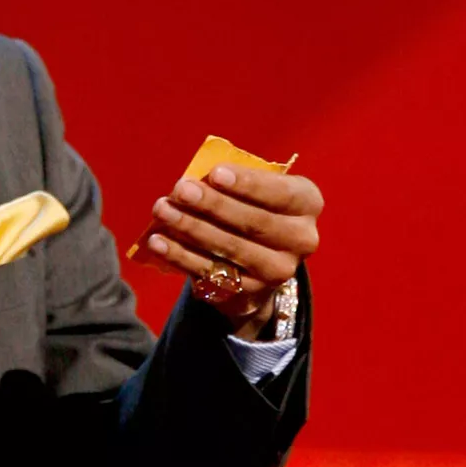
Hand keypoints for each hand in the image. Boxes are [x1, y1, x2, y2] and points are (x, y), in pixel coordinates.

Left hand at [144, 164, 322, 336]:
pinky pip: (211, 272)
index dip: (247, 184)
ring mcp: (278, 270)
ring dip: (191, 228)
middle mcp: (301, 239)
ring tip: (162, 211)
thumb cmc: (250, 209)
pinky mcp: (250, 293)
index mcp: (307, 204)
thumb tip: (193, 179)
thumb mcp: (253, 191)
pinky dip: (180, 256)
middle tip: (180, 190)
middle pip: (254, 222)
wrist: (258, 265)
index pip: (280, 193)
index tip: (215, 173)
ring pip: (230, 248)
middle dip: (213, 205)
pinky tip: (158, 242)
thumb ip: (232, 183)